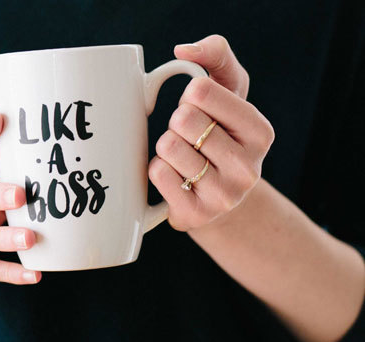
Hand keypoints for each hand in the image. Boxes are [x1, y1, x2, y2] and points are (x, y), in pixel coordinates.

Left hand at [149, 34, 274, 230]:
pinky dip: (156, 169)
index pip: (201, 92)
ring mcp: (224, 195)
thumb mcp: (228, 91)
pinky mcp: (196, 215)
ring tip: (182, 157)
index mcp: (260, 132)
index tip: (199, 108)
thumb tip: (183, 50)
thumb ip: (216, 56)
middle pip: (182, 119)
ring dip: (165, 147)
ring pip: (168, 147)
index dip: (190, 95)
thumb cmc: (219, 134)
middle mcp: (248, 167)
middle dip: (176, 122)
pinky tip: (174, 177)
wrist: (217, 197)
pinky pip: (157, 174)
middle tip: (189, 136)